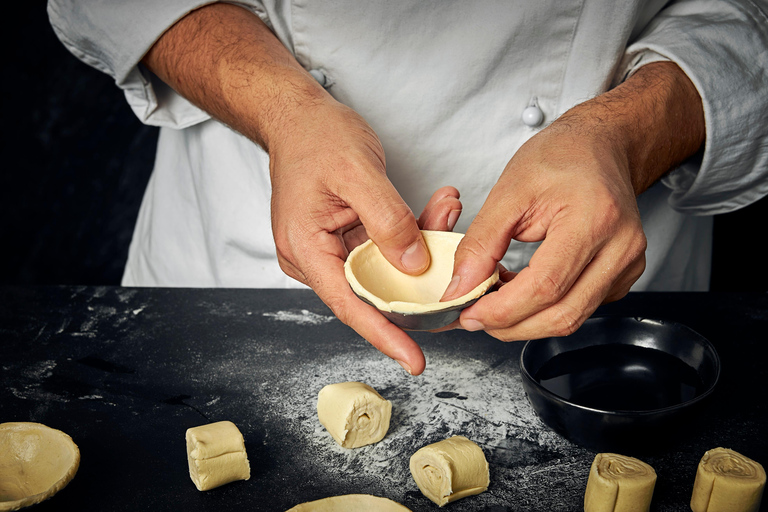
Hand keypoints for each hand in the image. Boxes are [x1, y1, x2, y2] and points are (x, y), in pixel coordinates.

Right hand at [269, 95, 462, 374]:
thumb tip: (414, 263)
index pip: (349, 304)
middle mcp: (316, 257)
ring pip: (384, 269)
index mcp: (307, 249)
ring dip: (421, 249)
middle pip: (372, 290)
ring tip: (448, 215)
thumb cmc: (314, 137)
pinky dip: (412, 233)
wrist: (298, 117)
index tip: (414, 359)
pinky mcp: (347, 237)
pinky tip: (436, 212)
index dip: (384, 335)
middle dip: (418, 284)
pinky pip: (384, 248)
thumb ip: (387, 219)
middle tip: (459, 278)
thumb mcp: (356, 171)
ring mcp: (331, 249)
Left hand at [442, 62, 703, 340]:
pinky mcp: (625, 274)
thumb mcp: (509, 192)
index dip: (503, 310)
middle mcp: (621, 247)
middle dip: (512, 325)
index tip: (469, 312)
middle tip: (475, 316)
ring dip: (527, 321)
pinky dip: (546, 309)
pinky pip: (582, 308)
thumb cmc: (560, 157)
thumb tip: (461, 287)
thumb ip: (481, 243)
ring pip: (573, 317)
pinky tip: (523, 292)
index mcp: (594, 219)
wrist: (599, 146)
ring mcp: (628, 264)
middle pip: (562, 314)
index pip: (545, 286)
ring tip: (495, 300)